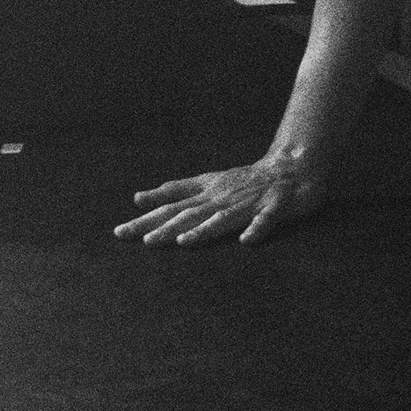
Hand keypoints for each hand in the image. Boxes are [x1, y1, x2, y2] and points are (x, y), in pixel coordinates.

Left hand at [116, 150, 329, 247]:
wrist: (290, 168)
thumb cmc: (244, 180)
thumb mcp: (206, 182)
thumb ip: (175, 190)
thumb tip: (137, 198)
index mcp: (206, 192)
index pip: (170, 206)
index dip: (146, 218)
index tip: (120, 231)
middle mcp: (222, 197)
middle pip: (188, 214)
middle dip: (162, 228)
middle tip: (137, 240)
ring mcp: (248, 202)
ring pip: (222, 218)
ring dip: (204, 230)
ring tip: (183, 242)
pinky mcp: (274, 207)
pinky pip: (265, 220)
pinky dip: (256, 229)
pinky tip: (246, 241)